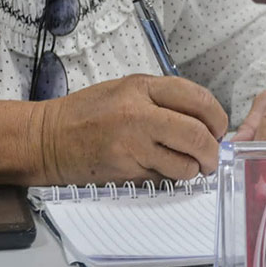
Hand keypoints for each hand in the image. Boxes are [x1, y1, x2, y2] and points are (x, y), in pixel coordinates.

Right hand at [38, 74, 227, 184]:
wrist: (47, 139)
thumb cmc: (85, 113)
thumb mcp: (125, 90)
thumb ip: (163, 99)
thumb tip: (202, 119)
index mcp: (142, 87)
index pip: (198, 99)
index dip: (217, 117)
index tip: (218, 128)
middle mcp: (139, 114)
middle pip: (197, 135)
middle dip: (212, 150)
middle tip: (211, 155)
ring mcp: (133, 145)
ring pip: (184, 164)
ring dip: (193, 170)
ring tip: (187, 166)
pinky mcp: (126, 171)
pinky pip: (163, 179)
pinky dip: (169, 178)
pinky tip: (158, 169)